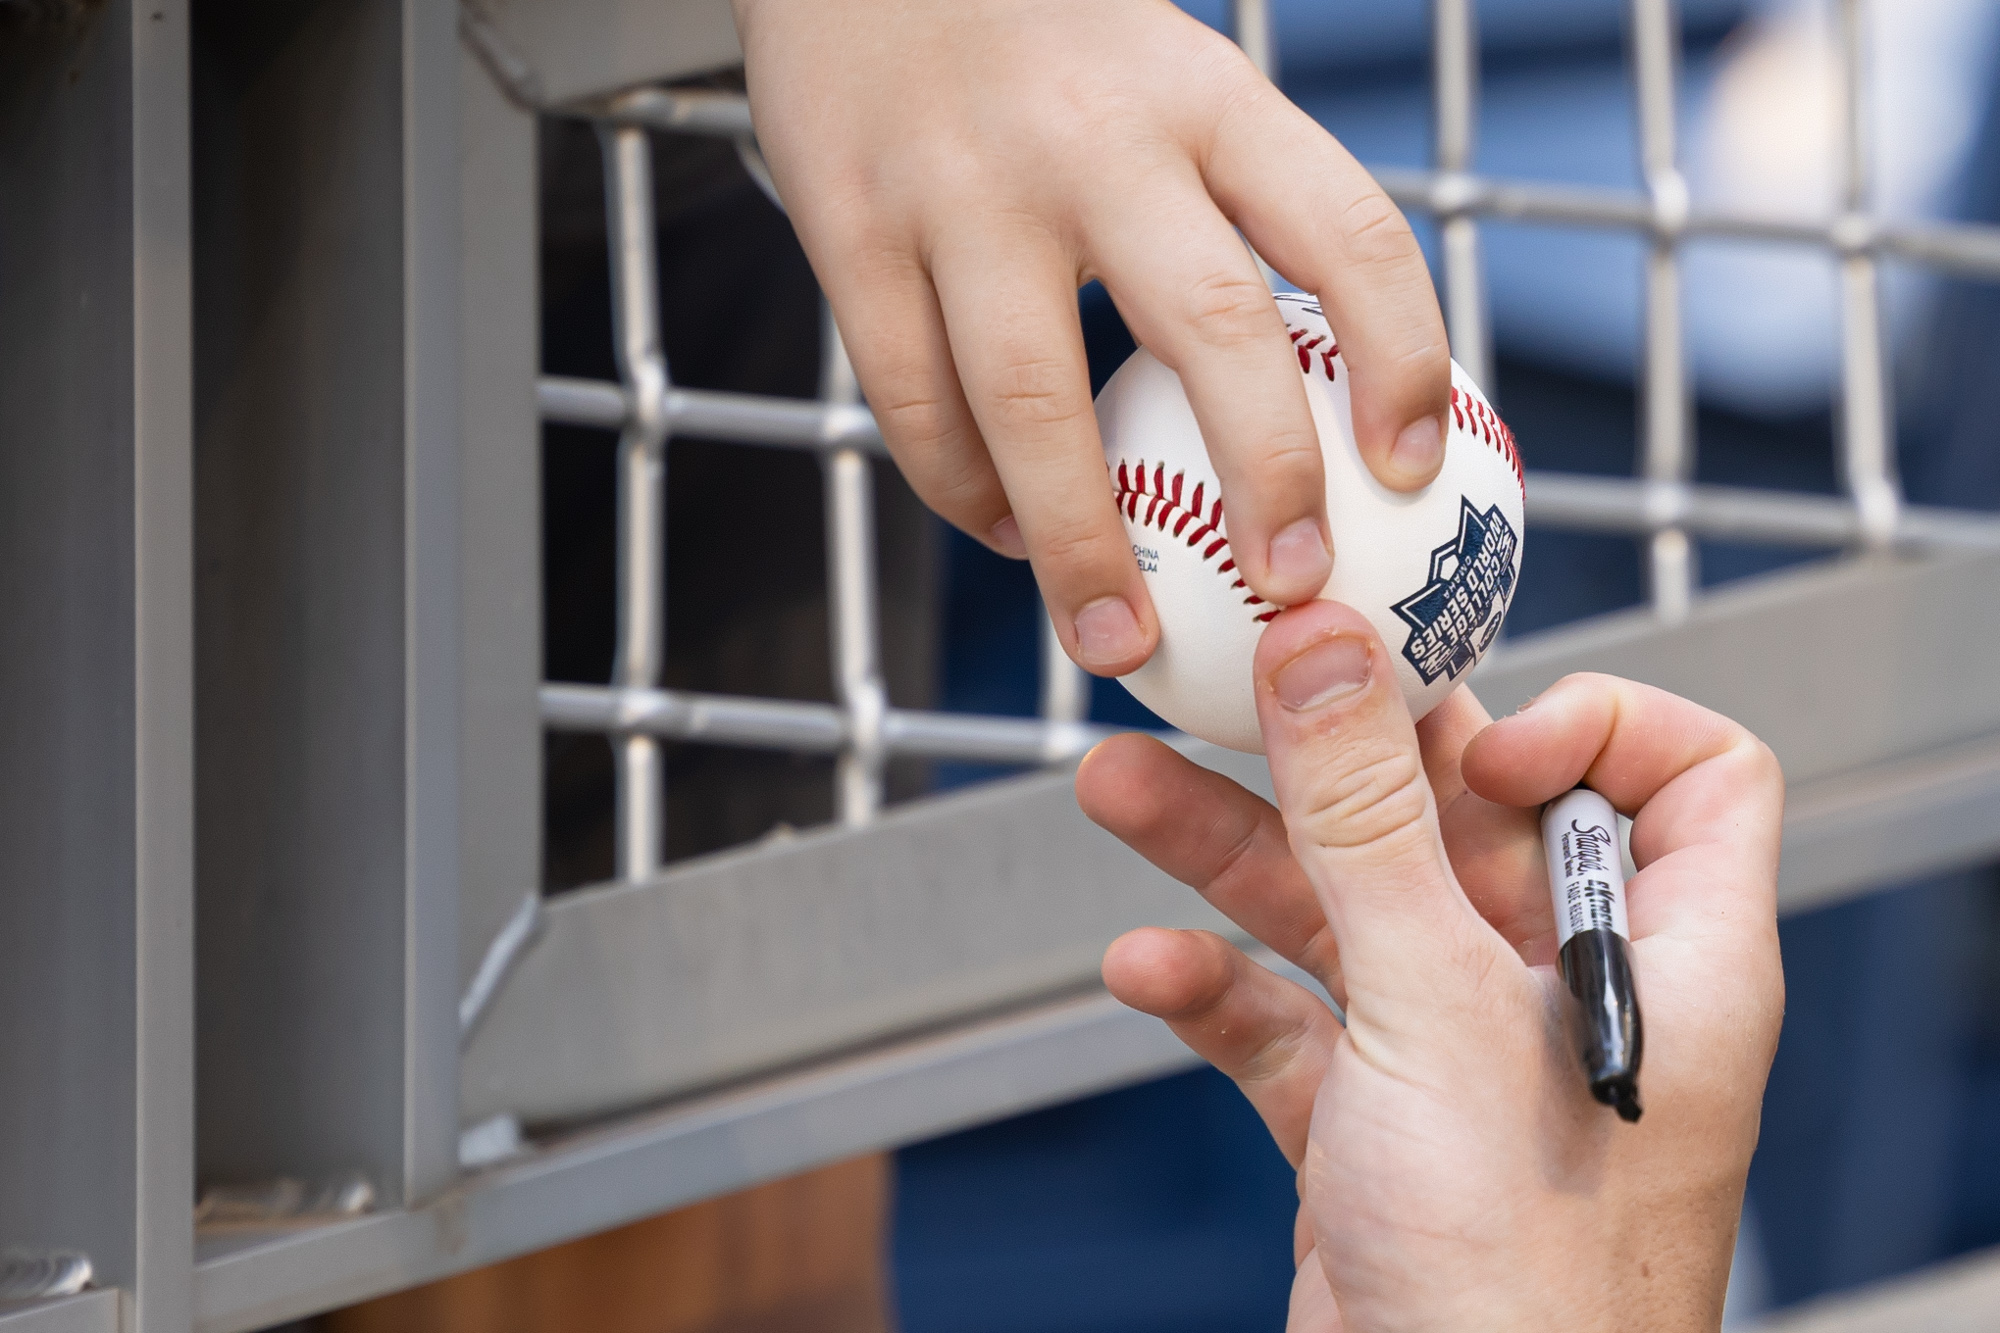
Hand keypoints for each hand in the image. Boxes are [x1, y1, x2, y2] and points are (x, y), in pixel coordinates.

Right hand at [733, 0, 1450, 674]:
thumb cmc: (1041, 39)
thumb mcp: (1168, 75)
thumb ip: (1235, 199)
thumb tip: (1327, 389)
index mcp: (1203, 93)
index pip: (1346, 229)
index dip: (1402, 359)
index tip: (1415, 474)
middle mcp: (1093, 137)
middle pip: (1210, 329)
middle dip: (1265, 480)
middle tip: (1294, 592)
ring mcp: (961, 186)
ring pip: (1033, 401)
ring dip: (1082, 543)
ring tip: (1115, 639)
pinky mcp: (846, 228)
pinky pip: (911, 401)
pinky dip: (962, 494)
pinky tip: (1005, 536)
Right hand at [1076, 601, 1784, 1330]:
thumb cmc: (1526, 1287)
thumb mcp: (1437, 1008)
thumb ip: (1369, 824)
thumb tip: (1329, 660)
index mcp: (1664, 955)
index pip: (1683, 773)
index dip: (1583, 723)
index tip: (1461, 729)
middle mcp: (1570, 996)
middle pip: (1461, 826)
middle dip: (1332, 764)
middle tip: (1235, 701)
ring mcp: (1466, 1063)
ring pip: (1349, 914)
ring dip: (1235, 856)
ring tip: (1126, 794)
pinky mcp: (1378, 1127)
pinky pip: (1292, 1021)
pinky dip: (1218, 990)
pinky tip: (1148, 970)